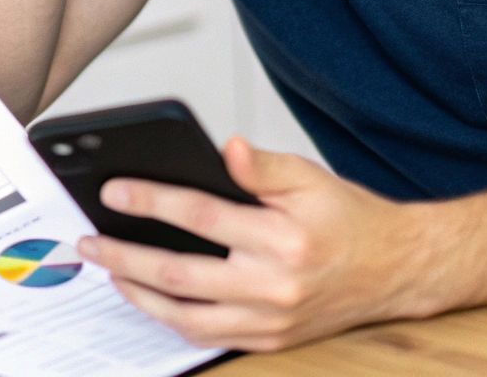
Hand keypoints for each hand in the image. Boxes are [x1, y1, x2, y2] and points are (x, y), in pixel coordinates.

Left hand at [77, 137, 436, 351]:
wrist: (397, 270)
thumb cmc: (349, 220)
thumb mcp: (310, 177)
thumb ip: (262, 165)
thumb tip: (225, 146)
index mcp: (283, 238)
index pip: (201, 215)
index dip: (151, 200)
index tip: (113, 190)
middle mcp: (274, 286)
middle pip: (179, 275)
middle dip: (124, 256)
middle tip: (89, 241)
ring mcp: (270, 320)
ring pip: (186, 316)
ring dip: (138, 294)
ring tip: (108, 269)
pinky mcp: (270, 339)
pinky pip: (207, 336)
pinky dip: (170, 319)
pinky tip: (147, 297)